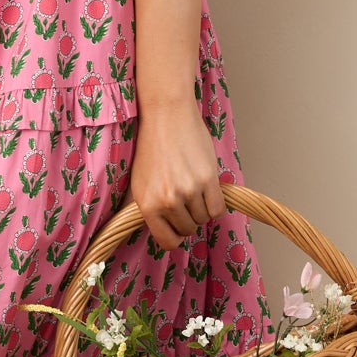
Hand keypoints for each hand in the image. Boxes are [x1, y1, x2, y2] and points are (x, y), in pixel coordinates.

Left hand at [124, 99, 228, 251]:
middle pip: (188, 229)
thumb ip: (147, 209)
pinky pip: (218, 209)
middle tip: (185, 200)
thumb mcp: (139, 182)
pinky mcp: (207, 179)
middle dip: (189, 218)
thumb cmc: (152, 146)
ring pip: (204, 219)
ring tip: (193, 189)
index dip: (175, 236)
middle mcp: (167, 200)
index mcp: (147, 204)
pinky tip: (208, 191)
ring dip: (202, 208)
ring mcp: (188, 190)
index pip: (167, 241)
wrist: (166, 115)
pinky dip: (215, 204)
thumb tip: (159, 231)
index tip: (177, 227)